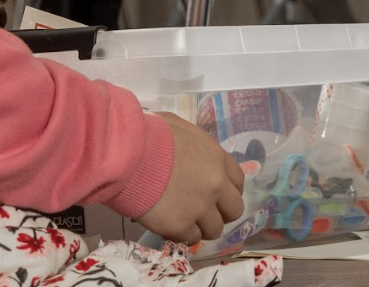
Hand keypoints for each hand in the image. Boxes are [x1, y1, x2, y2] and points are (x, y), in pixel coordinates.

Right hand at [133, 113, 244, 244]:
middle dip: (222, 213)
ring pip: (215, 229)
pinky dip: (182, 236)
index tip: (219, 197)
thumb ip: (193, 142)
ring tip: (187, 223)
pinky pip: (190, 239)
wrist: (130, 155)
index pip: (238, 182)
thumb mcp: (181, 128)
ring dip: (202, 228)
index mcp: (218, 159)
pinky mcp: (180, 225)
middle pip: (234, 210)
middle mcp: (216, 184)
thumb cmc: (151, 135)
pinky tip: (171, 228)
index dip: (229, 192)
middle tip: (205, 214)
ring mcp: (200, 207)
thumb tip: (187, 148)